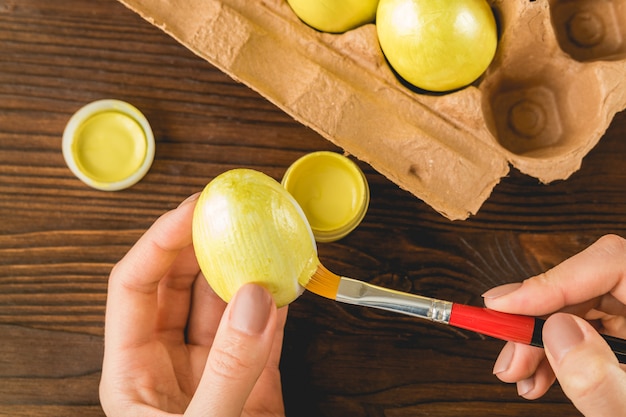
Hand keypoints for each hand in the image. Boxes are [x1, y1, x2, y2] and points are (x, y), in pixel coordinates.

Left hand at [99, 194, 287, 416]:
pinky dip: (281, 303)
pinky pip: (268, 330)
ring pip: (227, 302)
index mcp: (134, 371)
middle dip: (202, 243)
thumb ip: (225, 371)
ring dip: (247, 269)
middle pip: (180, 284)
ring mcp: (217, 369)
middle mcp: (173, 361)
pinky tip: (291, 276)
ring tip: (266, 235)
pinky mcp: (257, 381)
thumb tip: (254, 299)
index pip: (134, 287)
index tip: (192, 211)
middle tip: (229, 211)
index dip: (159, 243)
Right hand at [483, 234, 625, 415]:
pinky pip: (584, 331)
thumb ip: (603, 382)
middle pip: (586, 287)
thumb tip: (557, 331)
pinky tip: (538, 377)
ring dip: (538, 340)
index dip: (552, 281)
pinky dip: (554, 353)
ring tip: (518, 375)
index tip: (504, 305)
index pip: (613, 265)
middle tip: (507, 354)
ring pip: (578, 309)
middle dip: (536, 320)